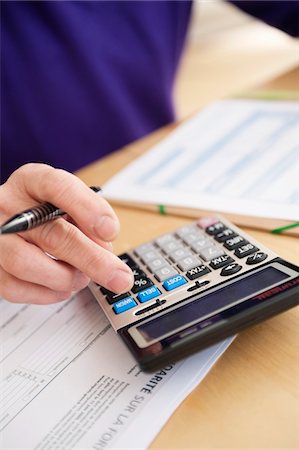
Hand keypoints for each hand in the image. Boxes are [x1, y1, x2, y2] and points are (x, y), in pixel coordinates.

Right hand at [0, 164, 133, 303]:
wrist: (11, 226)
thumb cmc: (45, 215)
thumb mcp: (67, 204)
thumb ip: (88, 220)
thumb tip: (105, 251)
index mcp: (31, 181)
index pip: (57, 186)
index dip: (87, 208)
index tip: (110, 231)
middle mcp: (8, 205)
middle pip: (52, 234)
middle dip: (92, 260)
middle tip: (119, 277)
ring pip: (28, 264)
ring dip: (66, 278)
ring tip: (82, 277)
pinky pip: (17, 288)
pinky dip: (48, 293)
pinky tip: (62, 285)